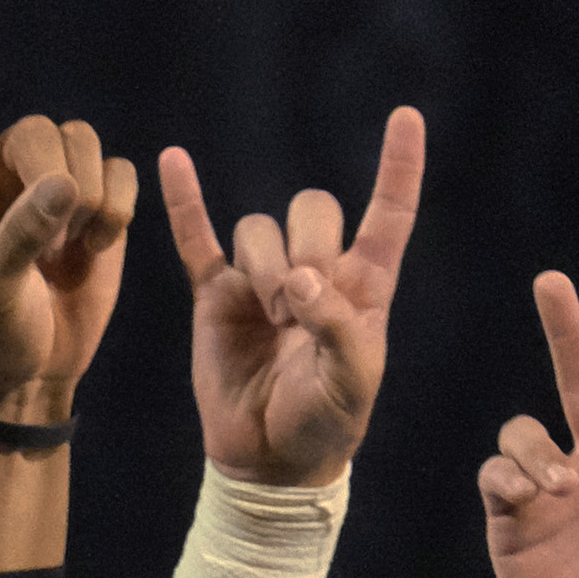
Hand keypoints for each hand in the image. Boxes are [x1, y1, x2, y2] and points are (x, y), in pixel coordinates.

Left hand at [0, 0, 138, 422]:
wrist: (30, 370)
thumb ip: (22, 235)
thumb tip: (61, 187)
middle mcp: (8, 175)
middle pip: (46, 128)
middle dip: (60, 178)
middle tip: (54, 239)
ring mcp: (54, 187)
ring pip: (88, 143)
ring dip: (90, 197)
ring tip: (71, 248)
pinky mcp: (96, 205)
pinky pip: (121, 171)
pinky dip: (118, 207)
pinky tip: (97, 246)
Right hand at [161, 107, 426, 485]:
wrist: (270, 460)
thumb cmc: (325, 420)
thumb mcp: (352, 377)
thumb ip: (334, 322)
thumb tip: (297, 279)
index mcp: (363, 282)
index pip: (388, 211)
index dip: (398, 165)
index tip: (405, 117)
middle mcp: (313, 270)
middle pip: (311, 209)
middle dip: (304, 247)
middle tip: (297, 307)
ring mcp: (261, 280)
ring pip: (259, 229)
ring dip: (262, 267)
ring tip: (268, 320)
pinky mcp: (216, 297)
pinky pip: (197, 240)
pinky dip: (185, 201)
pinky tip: (174, 160)